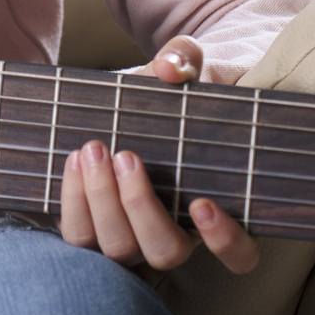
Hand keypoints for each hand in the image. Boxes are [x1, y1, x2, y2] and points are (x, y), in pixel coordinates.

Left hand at [57, 36, 260, 273]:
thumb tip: (169, 68)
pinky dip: (72, 201)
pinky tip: (74, 159)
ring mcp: (134, 236)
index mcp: (219, 207)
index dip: (225, 240)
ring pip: (118, 250)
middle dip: (139, 207)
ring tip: (93, 150)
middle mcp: (178, 232)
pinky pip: (80, 236)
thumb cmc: (175, 90)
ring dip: (100, 203)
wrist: (137, 97)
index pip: (241, 254)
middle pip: (165, 251)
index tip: (201, 203)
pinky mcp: (95, 227)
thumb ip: (185, 60)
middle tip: (126, 155)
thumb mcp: (188, 69)